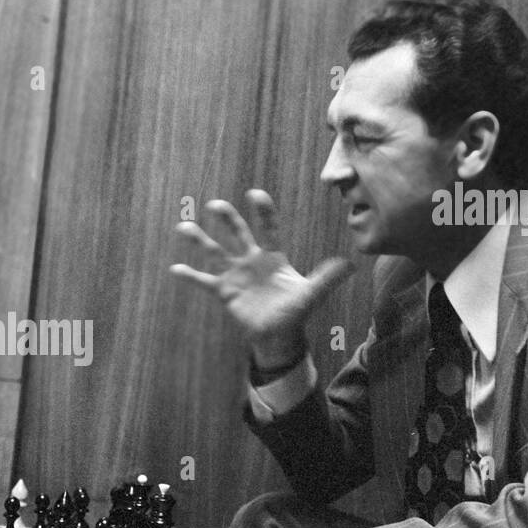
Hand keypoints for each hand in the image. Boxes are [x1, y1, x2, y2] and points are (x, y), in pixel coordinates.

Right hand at [170, 190, 352, 368]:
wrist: (279, 334)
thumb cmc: (296, 311)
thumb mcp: (312, 294)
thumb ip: (327, 277)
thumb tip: (352, 263)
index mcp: (272, 255)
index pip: (267, 228)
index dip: (263, 211)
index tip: (254, 194)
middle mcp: (251, 259)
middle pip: (237, 233)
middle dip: (227, 218)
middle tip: (215, 204)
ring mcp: (235, 274)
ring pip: (215, 252)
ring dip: (199, 239)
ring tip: (183, 227)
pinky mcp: (225, 291)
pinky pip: (204, 281)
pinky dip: (190, 276)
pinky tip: (176, 268)